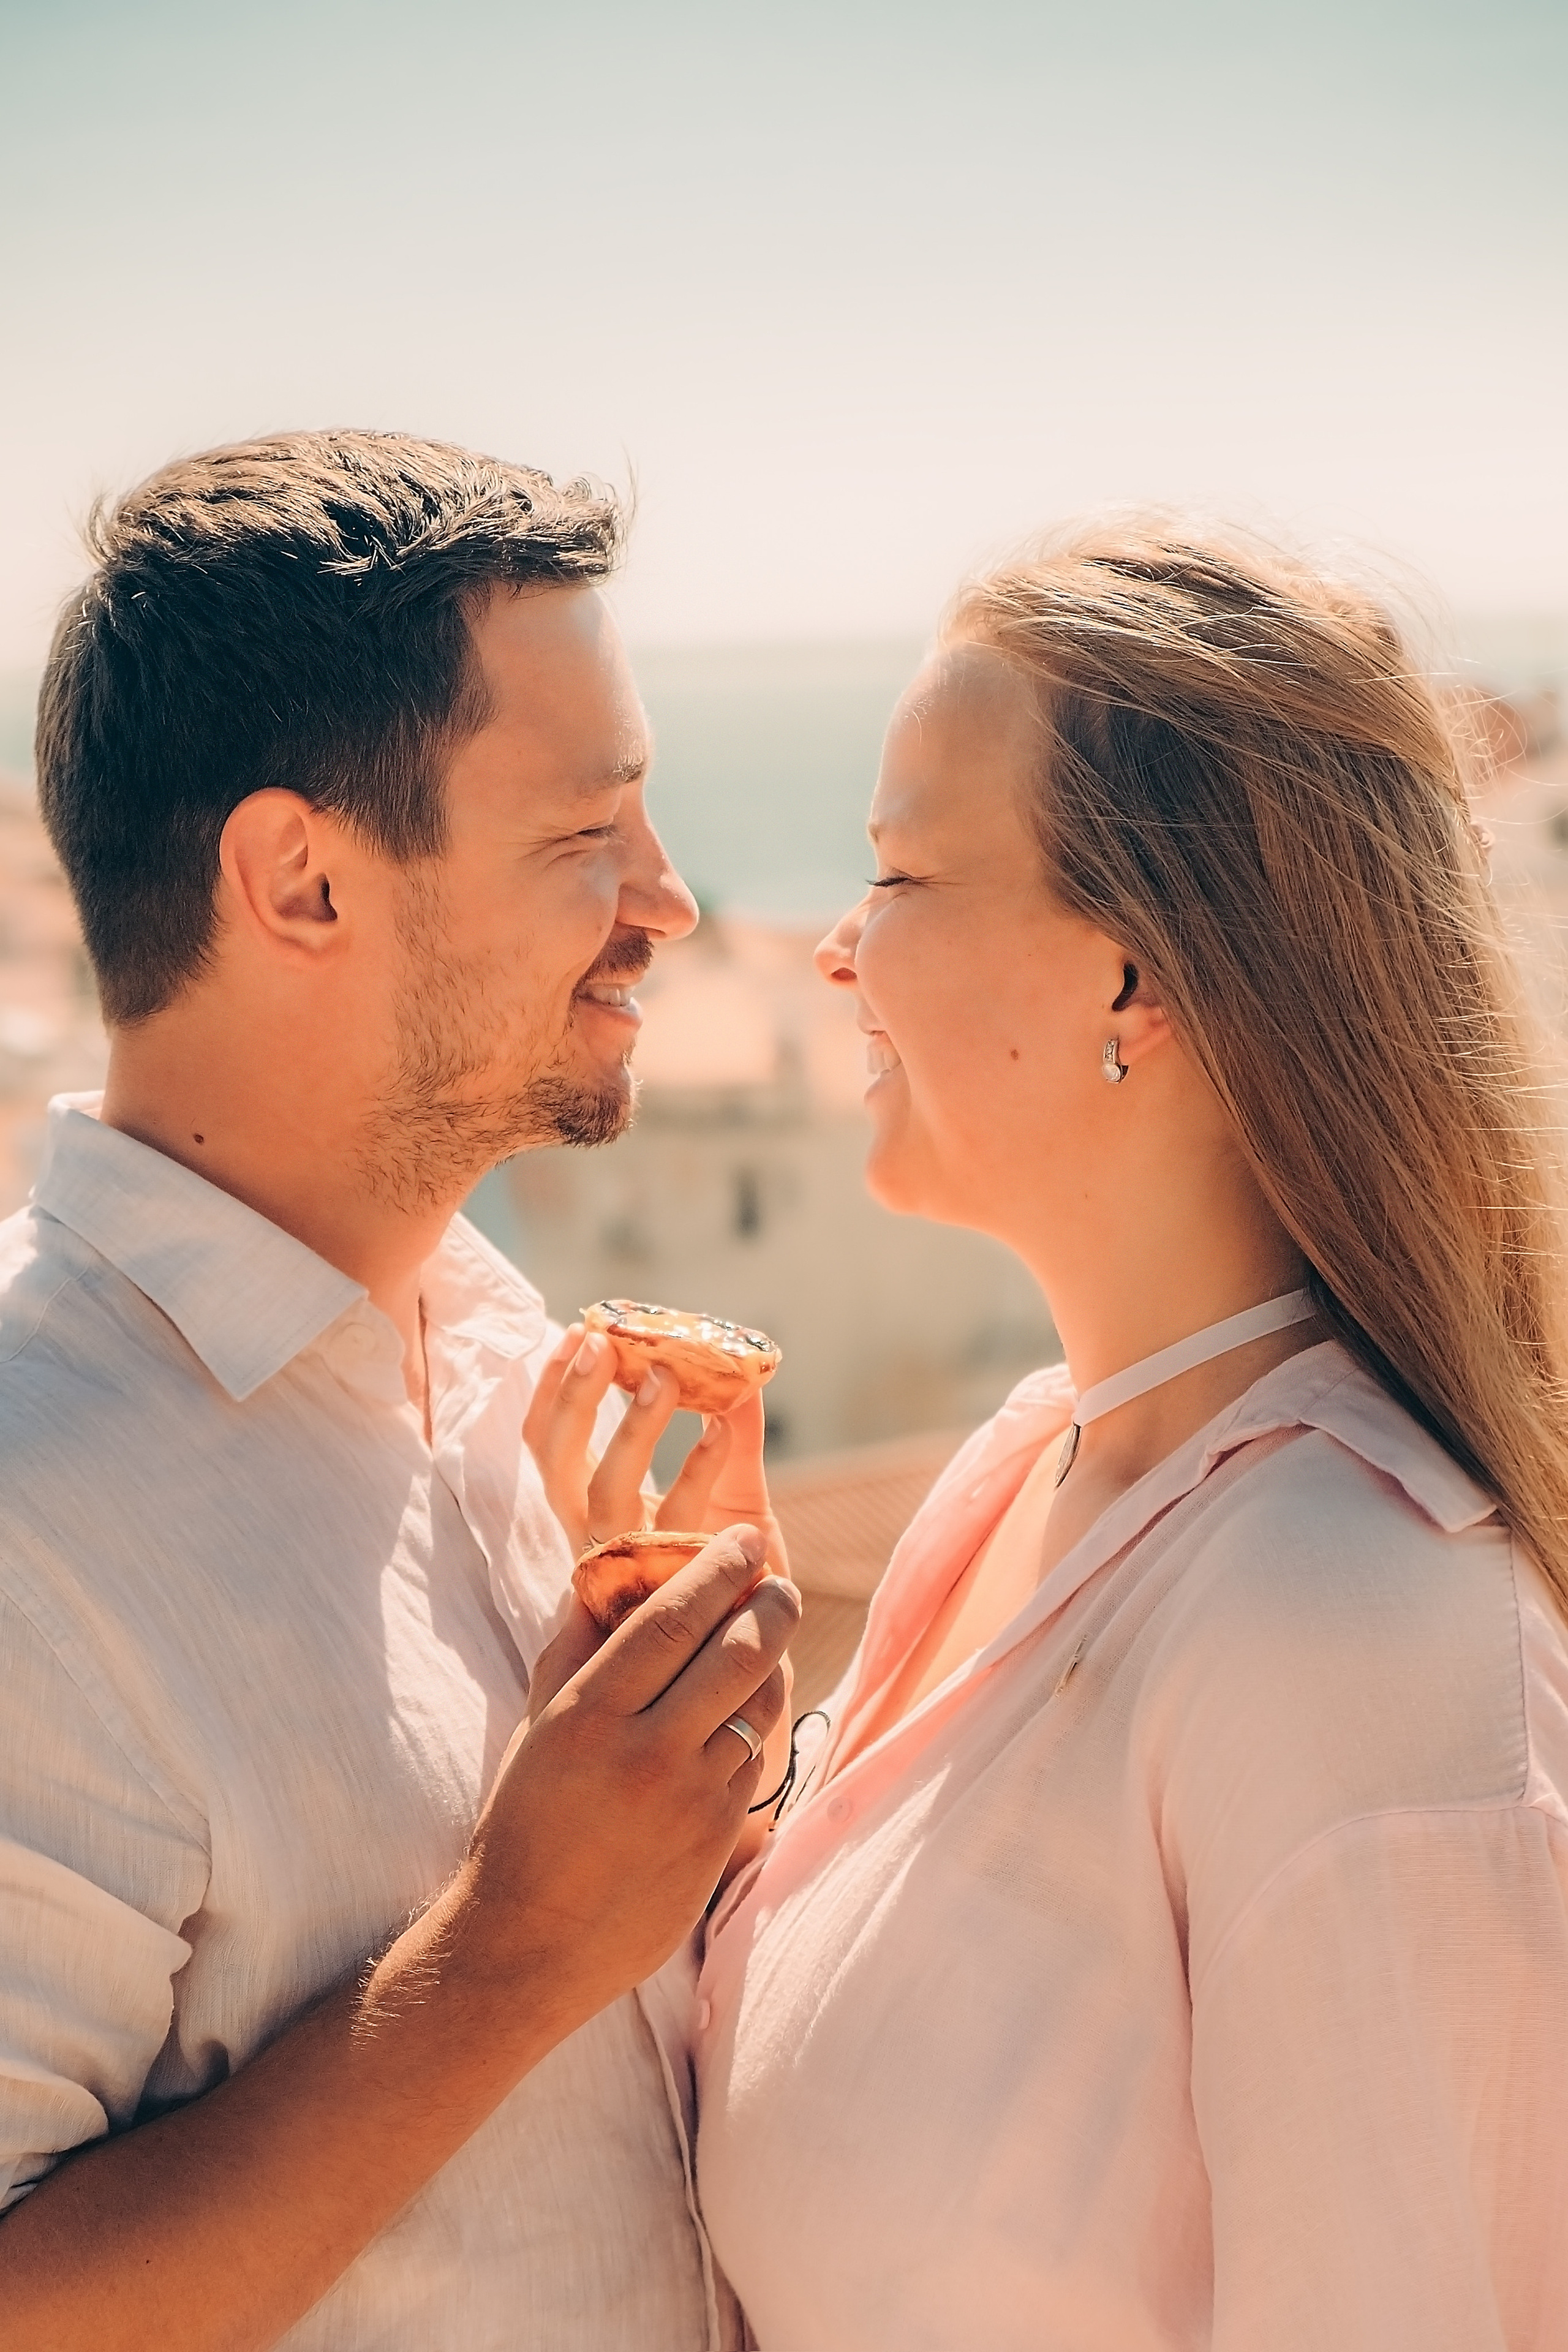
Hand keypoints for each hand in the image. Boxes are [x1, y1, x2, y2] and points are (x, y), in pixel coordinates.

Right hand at [461, 1524, 798, 2028]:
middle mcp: (645, 1752)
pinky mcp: (718, 1838)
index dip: (718, 1570)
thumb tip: (607, 1576)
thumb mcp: (536, 1727)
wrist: (531, 1942)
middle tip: (779, 1580)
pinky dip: (760, 1723)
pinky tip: (753, 1703)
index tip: (745, 1540)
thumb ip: (573, 1650)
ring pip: (759, 1706)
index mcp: (589, 1715)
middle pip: (735, 1653)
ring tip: (774, 1632)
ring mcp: (689, 1799)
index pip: (672, 1619)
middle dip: (770, 1604)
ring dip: (776, 1660)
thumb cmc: (523, 1823)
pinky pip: (755, 1761)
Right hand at [525, 1324, 788, 1577]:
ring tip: (668, 1375)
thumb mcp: (735, 1495)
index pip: (548, 1446)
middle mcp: (600, 1540)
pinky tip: (723, 1430)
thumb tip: (744, 1372)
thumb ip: (736, 1438)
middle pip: (559, 1463)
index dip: (552, 1390)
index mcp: (595, 1513)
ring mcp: (633, 1567)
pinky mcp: (674, 1591)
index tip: (577, 1333)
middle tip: (603, 1342)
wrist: (760, 1659)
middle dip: (574, 1399)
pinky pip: (677, 1524)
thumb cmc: (737, 1575)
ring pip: (607, 1495)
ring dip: (633, 1429)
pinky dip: (698, 1470)